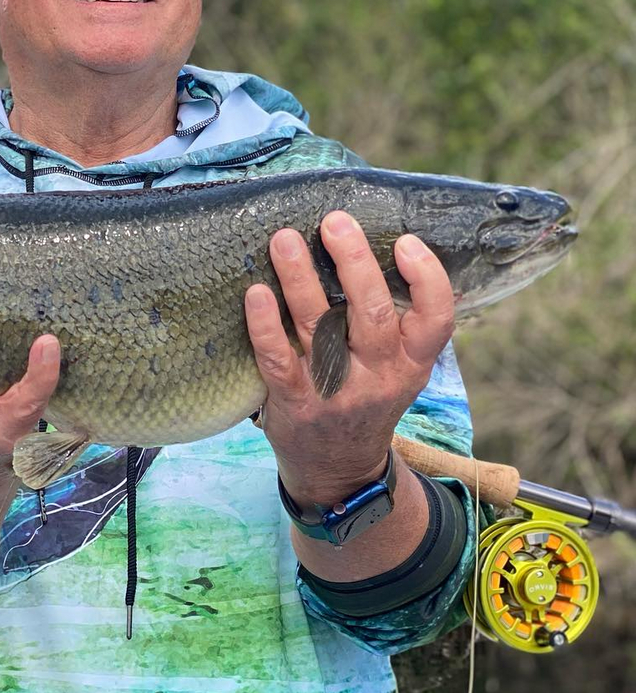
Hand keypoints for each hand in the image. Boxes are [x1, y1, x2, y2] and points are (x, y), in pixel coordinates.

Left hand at [244, 210, 453, 504]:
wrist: (338, 470)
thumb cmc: (365, 395)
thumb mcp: (397, 367)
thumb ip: (395, 320)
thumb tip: (371, 241)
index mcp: (412, 362)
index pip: (437, 319)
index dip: (426, 279)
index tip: (405, 242)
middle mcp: (380, 376)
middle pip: (373, 315)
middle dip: (354, 264)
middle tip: (334, 221)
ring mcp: (336, 391)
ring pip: (320, 328)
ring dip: (300, 279)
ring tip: (284, 239)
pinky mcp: (294, 403)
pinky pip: (277, 359)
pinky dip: (265, 325)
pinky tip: (256, 293)